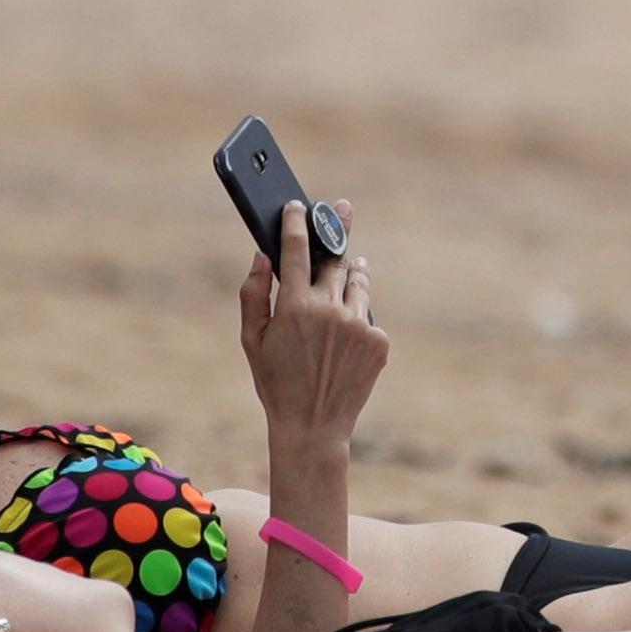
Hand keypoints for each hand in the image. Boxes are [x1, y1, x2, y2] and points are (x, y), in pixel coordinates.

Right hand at [239, 222, 387, 446]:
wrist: (313, 426)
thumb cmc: (276, 382)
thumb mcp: (252, 340)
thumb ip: (254, 294)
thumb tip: (262, 256)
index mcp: (295, 306)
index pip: (296, 249)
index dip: (296, 223)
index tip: (297, 205)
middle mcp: (330, 310)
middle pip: (335, 257)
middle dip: (335, 231)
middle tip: (341, 208)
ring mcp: (358, 324)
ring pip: (357, 281)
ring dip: (350, 272)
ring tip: (346, 268)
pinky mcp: (379, 340)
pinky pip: (368, 315)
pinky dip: (357, 316)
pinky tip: (345, 333)